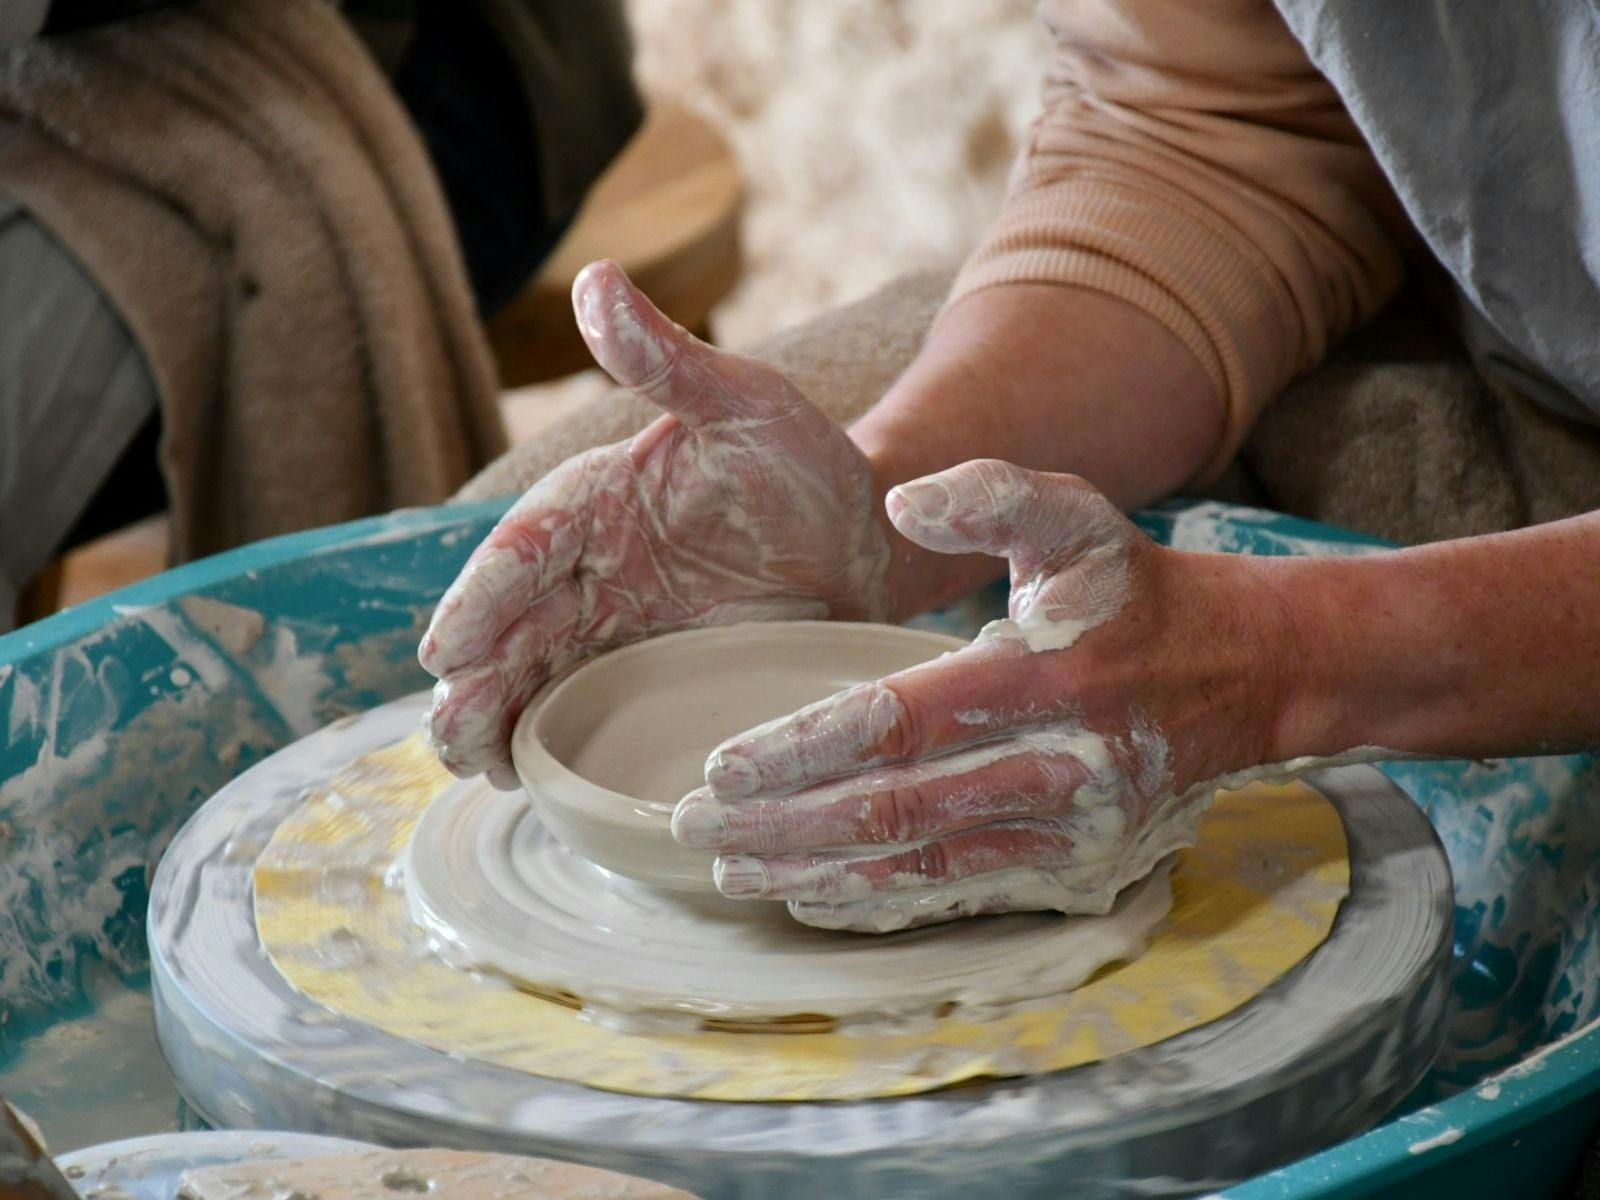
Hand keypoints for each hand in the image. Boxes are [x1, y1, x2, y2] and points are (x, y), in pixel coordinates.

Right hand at [420, 261, 891, 786]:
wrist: (861, 538)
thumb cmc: (803, 461)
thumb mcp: (747, 404)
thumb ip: (670, 359)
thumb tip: (597, 279)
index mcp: (600, 497)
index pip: (528, 544)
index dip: (484, 596)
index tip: (447, 648)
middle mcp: (590, 565)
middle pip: (512, 623)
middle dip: (473, 677)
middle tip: (448, 729)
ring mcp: (613, 625)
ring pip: (532, 674)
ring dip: (493, 719)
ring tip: (469, 764)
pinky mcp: (642, 674)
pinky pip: (579, 711)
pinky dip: (544, 742)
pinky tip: (520, 780)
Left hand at [671, 459, 1286, 930]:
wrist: (1249, 673)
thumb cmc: (1138, 591)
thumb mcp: (1079, 518)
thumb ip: (992, 495)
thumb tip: (900, 507)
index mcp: (1047, 672)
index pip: (901, 721)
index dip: (805, 749)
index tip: (723, 768)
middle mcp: (1062, 764)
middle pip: (898, 808)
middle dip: (787, 825)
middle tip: (697, 831)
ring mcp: (1074, 832)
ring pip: (924, 865)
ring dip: (820, 873)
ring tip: (735, 872)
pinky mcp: (1079, 871)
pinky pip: (963, 895)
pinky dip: (883, 900)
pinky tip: (816, 898)